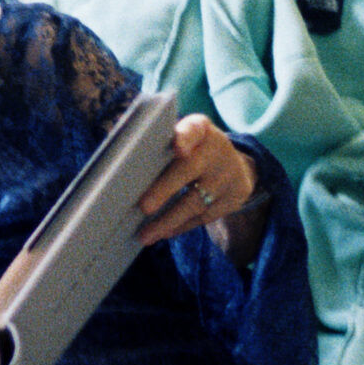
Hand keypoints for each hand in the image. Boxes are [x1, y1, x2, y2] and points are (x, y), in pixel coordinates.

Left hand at [135, 115, 261, 247]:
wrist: (236, 165)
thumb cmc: (195, 149)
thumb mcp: (186, 136)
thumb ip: (164, 143)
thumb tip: (126, 165)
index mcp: (200, 129)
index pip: (193, 129)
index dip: (185, 138)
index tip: (177, 147)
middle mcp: (217, 150)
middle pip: (190, 169)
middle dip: (165, 189)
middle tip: (144, 207)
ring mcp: (228, 177)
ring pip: (195, 202)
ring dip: (167, 220)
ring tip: (145, 235)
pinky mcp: (233, 199)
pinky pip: (203, 217)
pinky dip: (181, 226)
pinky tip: (162, 233)